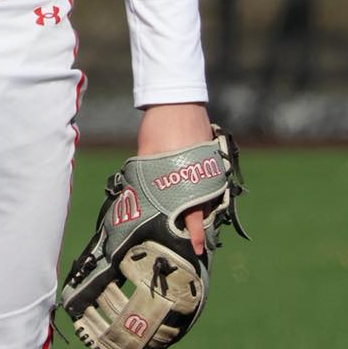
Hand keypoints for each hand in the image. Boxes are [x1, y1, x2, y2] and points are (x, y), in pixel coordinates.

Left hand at [137, 101, 212, 256]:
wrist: (176, 100)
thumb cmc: (159, 127)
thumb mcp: (147, 156)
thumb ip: (147, 177)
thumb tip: (138, 197)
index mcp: (189, 178)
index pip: (194, 213)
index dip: (195, 233)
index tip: (196, 248)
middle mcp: (205, 174)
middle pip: (204, 207)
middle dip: (198, 223)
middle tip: (190, 238)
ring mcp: (209, 164)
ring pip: (207, 193)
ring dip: (199, 206)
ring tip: (189, 220)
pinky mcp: (209, 155)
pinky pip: (207, 179)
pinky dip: (201, 189)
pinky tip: (190, 192)